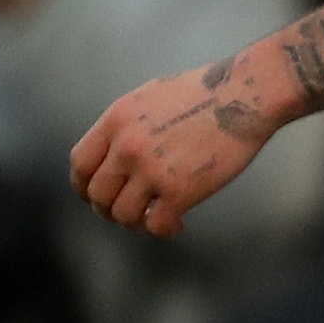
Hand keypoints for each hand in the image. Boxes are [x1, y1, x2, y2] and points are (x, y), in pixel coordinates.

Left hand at [73, 50, 287, 237]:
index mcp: (117, 120)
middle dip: (108, 209)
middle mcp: (127, 146)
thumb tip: (112, 154)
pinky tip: (178, 223)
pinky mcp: (180, 191)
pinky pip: (156, 225)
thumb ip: (125, 126)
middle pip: (98, 195)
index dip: (83, 186)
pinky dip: (164, 230)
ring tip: (153, 217)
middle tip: (128, 211)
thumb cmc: (204, 92)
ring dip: (136, 222)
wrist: (243, 95)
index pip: (80, 164)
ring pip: (123, 215)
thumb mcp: (148, 97)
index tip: (94, 195)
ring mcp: (152, 170)